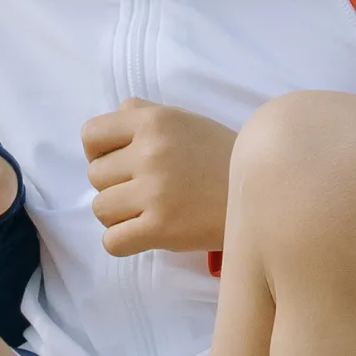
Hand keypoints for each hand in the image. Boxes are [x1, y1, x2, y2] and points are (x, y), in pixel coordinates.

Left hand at [82, 100, 234, 259]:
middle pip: (94, 176)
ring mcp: (154, 191)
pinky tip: (147, 234)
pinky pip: (112, 241)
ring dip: (120, 215)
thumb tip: (115, 115)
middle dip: (115, 185)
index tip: (121, 163)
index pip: (90, 135)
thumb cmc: (221, 156)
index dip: (99, 152)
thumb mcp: (185, 120)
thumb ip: (145, 113)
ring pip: (101, 210)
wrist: (264, 192)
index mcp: (154, 121)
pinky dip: (125, 242)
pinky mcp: (161, 228)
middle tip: (145, 190)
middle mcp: (150, 152)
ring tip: (150, 212)